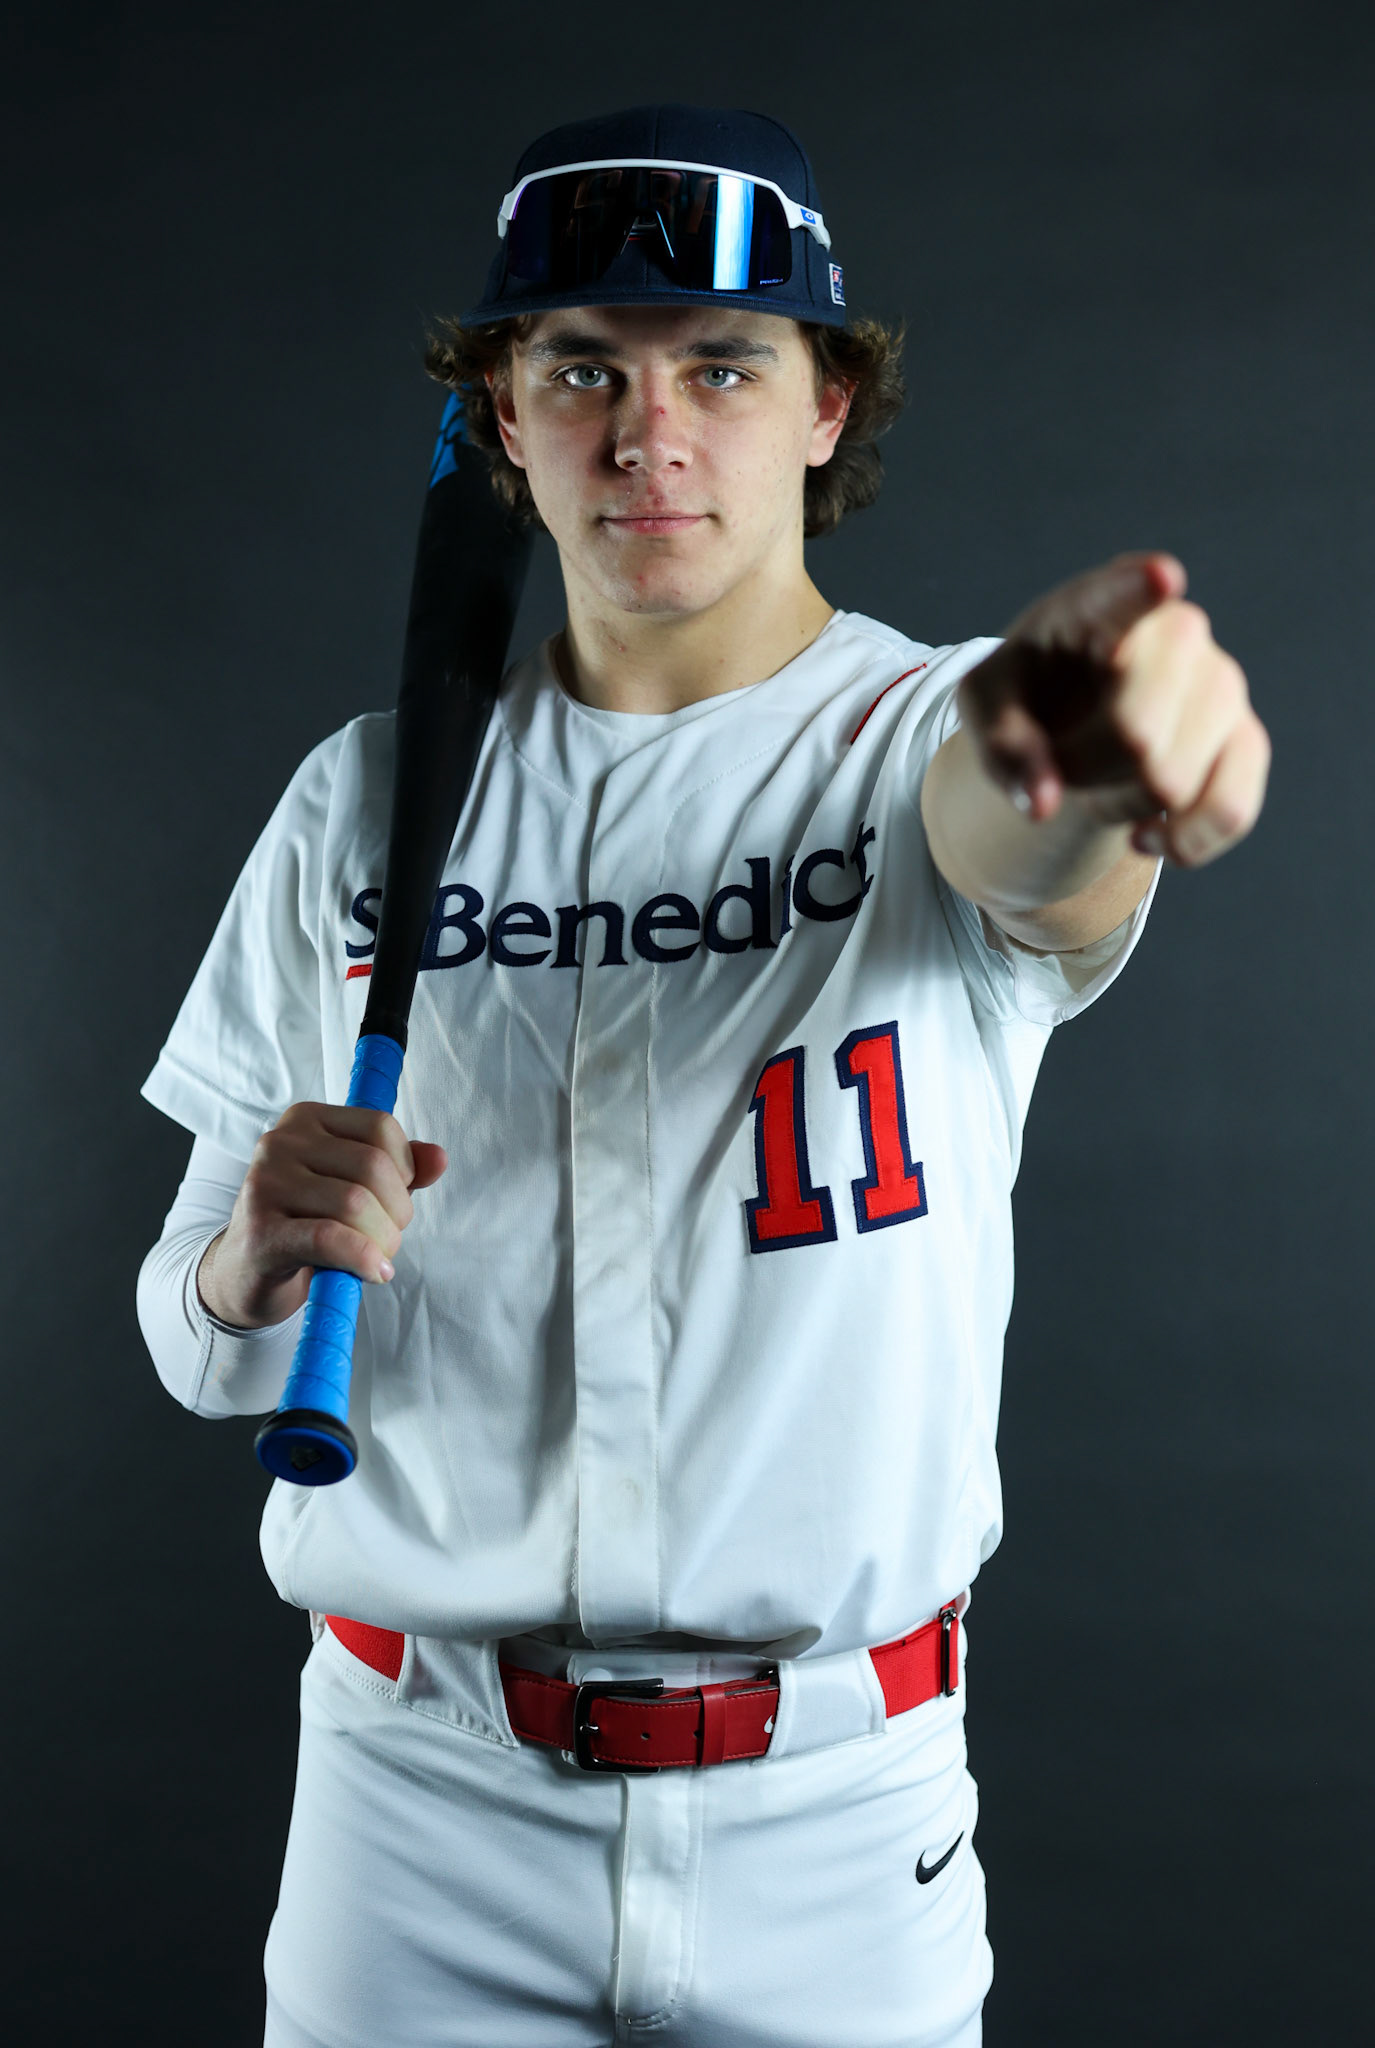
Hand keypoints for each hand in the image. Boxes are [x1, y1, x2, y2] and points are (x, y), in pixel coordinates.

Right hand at [196, 1103, 447, 1328]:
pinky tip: (374, 1272)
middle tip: (388, 1238)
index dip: (405, 1167)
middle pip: (372, 1167)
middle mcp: (279, 1143)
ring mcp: (264, 1185)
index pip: (380, 1126)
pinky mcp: (261, 1233)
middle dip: (397, 1211)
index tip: (393, 1197)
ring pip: (355, 1204)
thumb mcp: (355, 1186)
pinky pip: (330, 1239)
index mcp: (305, 1120)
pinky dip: (363, 1258)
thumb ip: (400, 1169)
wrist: (247, 1272)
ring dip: (383, 1240)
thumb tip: (439, 1158)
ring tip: (378, 1257)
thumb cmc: (308, 1221)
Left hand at [957, 552, 1270, 865]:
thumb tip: (1041, 804)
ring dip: (1120, 806)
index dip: (1140, 590)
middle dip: (1084, 771)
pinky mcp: (1248, 739)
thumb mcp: (987, 707)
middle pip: (1135, 735)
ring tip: (1102, 777)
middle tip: (1065, 758)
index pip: (1122, 594)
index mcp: (1098, 606)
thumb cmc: (1029, 694)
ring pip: (1172, 783)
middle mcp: (1176, 631)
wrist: (1076, 714)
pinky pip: (1228, 812)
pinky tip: (1146, 832)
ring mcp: (1222, 683)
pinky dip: (1180, 843)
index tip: (1159, 577)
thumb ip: (1000, 745)